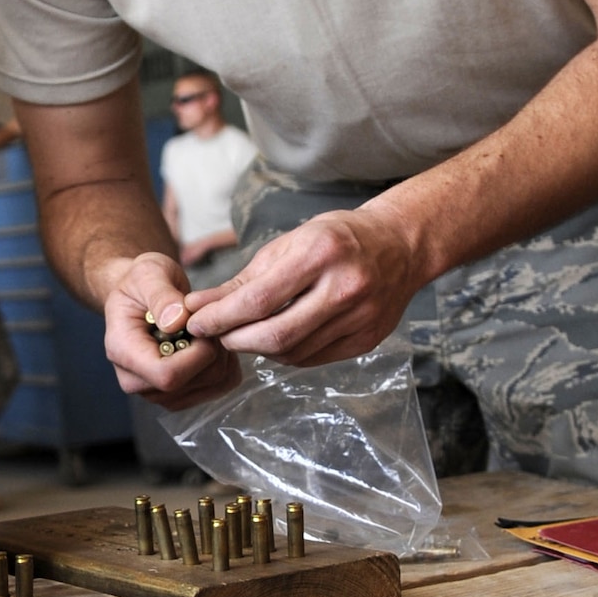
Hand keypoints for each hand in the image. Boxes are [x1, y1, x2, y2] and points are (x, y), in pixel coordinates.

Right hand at [103, 253, 242, 408]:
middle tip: (210, 322)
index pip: (166, 375)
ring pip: (209, 388)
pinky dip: (226, 365)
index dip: (196, 355)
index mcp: (122, 352)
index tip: (204, 327)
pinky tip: (213, 343)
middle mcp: (135, 380)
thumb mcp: (148, 274)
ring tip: (209, 330)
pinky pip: (218, 388)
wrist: (140, 296)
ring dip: (221, 357)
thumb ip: (161, 296)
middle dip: (211, 352)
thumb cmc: (141, 283)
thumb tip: (176, 321)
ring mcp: (156, 392)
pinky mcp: (177, 395)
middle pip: (190, 384)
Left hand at [185, 207, 418, 364]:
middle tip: (215, 335)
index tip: (195, 322)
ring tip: (243, 334)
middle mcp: (344, 288)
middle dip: (235, 340)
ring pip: (292, 353)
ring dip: (258, 349)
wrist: (401, 245)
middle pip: (275, 336)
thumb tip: (199, 306)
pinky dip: (285, 354)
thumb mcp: (290, 243)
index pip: (258, 300)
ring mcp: (360, 318)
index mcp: (320, 254)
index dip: (220, 317)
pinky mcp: (367, 340)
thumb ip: (245, 279)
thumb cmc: (337, 238)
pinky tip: (275, 339)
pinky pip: (313, 359)